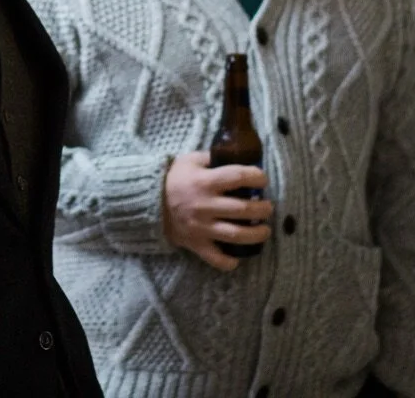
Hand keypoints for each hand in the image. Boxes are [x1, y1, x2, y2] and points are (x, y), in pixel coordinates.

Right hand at [162, 150, 271, 271]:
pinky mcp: (196, 244)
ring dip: (256, 234)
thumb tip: (233, 153)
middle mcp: (205, 205)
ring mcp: (201, 227)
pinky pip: (216, 258)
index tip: (262, 179)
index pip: (237, 177)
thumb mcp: (189, 160)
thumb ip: (211, 157)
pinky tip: (238, 258)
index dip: (256, 176)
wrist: (146, 202)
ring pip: (236, 235)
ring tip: (265, 230)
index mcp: (204, 182)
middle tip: (268, 207)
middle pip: (243, 209)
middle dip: (262, 208)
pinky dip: (229, 262)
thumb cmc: (172, 179)